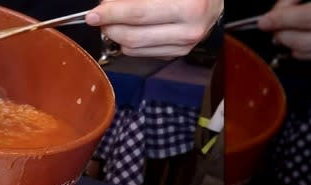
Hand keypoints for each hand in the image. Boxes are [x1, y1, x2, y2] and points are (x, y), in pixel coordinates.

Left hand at [85, 0, 223, 57]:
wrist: (216, 1)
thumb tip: (109, 3)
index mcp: (188, 7)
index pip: (139, 13)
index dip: (112, 13)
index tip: (94, 13)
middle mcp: (188, 30)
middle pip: (133, 36)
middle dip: (109, 26)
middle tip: (99, 15)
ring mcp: (184, 45)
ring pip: (134, 48)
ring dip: (116, 35)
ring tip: (111, 21)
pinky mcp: (178, 53)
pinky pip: (142, 54)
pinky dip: (128, 43)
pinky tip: (127, 29)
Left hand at [258, 0, 310, 59]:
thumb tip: (278, 12)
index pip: (307, 20)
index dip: (281, 20)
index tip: (264, 20)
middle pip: (301, 41)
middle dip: (280, 32)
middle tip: (270, 23)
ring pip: (304, 53)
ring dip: (286, 41)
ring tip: (282, 28)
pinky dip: (298, 48)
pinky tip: (297, 35)